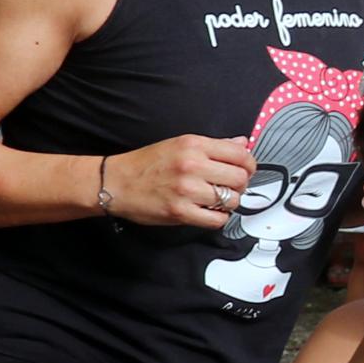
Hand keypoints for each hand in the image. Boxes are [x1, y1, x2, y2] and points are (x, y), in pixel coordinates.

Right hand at [103, 132, 260, 228]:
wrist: (114, 183)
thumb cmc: (144, 164)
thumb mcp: (178, 144)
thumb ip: (212, 145)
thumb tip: (241, 142)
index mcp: (193, 145)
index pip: (240, 153)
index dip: (249, 164)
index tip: (245, 169)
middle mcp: (191, 165)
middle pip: (240, 178)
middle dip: (240, 185)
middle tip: (230, 187)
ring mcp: (186, 190)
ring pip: (231, 200)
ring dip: (229, 202)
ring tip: (216, 200)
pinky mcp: (180, 212)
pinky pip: (216, 219)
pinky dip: (218, 218)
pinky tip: (208, 212)